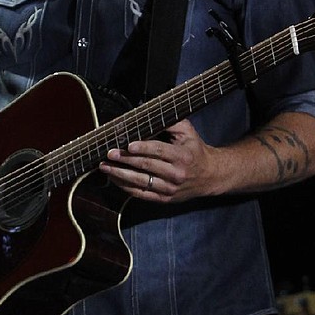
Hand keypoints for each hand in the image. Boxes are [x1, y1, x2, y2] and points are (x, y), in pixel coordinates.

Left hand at [99, 119, 217, 202]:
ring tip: (105, 167)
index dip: (143, 148)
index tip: (128, 145)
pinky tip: (114, 179)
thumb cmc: (195, 150)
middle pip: (146, 166)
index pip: (159, 151)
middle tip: (109, 154)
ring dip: (120, 175)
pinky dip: (125, 187)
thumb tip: (148, 115)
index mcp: (182, 156)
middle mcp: (176, 174)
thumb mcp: (188, 132)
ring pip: (140, 182)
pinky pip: (141, 194)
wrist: (210, 176)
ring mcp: (169, 189)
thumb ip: (170, 122)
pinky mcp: (164, 199)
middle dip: (125, 160)